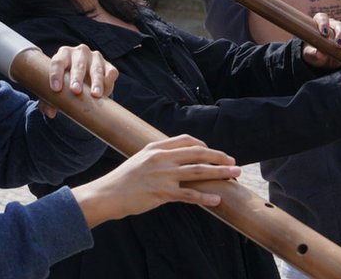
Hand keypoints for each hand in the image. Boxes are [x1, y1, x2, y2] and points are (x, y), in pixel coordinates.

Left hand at [40, 45, 118, 118]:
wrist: (82, 78)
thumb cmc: (64, 82)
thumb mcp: (54, 89)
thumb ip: (49, 100)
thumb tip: (50, 113)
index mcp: (63, 55)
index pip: (57, 62)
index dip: (56, 74)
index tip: (56, 89)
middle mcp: (79, 52)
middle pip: (78, 65)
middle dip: (77, 78)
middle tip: (75, 90)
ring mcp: (95, 57)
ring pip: (96, 69)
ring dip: (96, 82)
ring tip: (95, 94)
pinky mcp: (108, 65)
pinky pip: (110, 72)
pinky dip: (108, 81)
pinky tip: (105, 91)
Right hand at [73, 134, 241, 225]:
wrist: (106, 195)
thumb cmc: (123, 180)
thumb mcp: (140, 159)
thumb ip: (158, 156)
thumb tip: (177, 159)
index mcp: (156, 147)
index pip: (187, 140)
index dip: (205, 145)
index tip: (215, 153)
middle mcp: (161, 158)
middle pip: (198, 153)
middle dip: (219, 157)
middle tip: (234, 162)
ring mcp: (163, 175)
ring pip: (198, 171)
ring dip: (219, 173)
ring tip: (234, 176)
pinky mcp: (162, 193)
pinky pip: (188, 194)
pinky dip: (204, 197)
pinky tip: (216, 199)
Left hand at [301, 14, 340, 68]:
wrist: (322, 60)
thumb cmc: (313, 52)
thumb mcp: (310, 54)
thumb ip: (314, 54)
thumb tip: (320, 55)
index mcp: (320, 23)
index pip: (322, 18)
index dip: (323, 23)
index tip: (324, 33)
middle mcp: (333, 25)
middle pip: (338, 25)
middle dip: (340, 34)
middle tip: (338, 44)